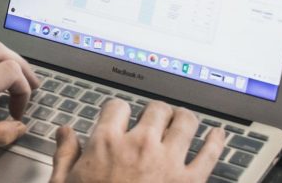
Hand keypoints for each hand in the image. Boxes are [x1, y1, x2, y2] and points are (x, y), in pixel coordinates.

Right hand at [50, 99, 226, 182]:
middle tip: (156, 116)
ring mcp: (168, 162)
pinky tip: (217, 135)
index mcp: (106, 143)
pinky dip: (216, 142)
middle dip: (156, 111)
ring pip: (185, 123)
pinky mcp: (190, 182)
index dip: (118, 110)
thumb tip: (64, 133)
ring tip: (184, 119)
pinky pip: (210, 154)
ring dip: (184, 118)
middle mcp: (140, 145)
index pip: (117, 106)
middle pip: (155, 109)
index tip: (120, 116)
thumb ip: (64, 154)